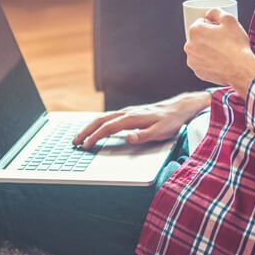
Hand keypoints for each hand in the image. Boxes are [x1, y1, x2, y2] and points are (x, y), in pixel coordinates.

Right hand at [72, 91, 209, 149]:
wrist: (179, 108)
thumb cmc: (171, 122)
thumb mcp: (160, 131)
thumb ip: (144, 136)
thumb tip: (128, 138)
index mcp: (131, 118)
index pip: (108, 128)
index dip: (95, 137)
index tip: (86, 146)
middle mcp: (127, 112)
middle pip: (100, 120)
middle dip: (86, 131)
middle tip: (74, 141)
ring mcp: (127, 112)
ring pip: (103, 117)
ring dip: (90, 126)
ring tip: (80, 136)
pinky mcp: (129, 113)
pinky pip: (109, 117)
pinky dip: (98, 123)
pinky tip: (96, 128)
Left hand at [184, 8, 254, 94]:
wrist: (241, 69)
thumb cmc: (236, 46)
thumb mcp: (230, 20)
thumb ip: (216, 11)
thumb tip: (209, 13)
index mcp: (195, 31)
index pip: (201, 22)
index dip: (213, 25)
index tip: (221, 31)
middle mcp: (189, 46)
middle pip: (199, 37)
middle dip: (209, 37)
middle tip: (223, 41)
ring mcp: (192, 60)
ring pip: (200, 50)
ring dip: (208, 49)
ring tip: (222, 52)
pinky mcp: (198, 72)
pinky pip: (202, 63)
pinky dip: (209, 62)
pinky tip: (220, 61)